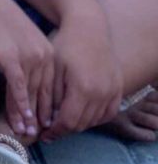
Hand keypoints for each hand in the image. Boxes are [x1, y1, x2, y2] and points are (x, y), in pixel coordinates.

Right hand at [0, 0, 54, 138]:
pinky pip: (19, 87)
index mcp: (49, 53)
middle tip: (39, 134)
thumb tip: (24, 77)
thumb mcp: (20, 41)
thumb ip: (27, 58)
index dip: (48, 107)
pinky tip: (21, 117)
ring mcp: (29, 58)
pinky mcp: (13, 59)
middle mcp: (44, 57)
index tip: (45, 123)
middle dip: (41, 116)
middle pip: (45, 93)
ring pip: (32, 94)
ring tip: (27, 132)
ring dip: (29, 115)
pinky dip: (20, 104)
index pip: (52, 87)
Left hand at [43, 9, 121, 139]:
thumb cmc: (65, 46)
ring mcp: (113, 91)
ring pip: (95, 120)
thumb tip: (45, 121)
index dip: (55, 131)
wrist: (89, 29)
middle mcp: (102, 93)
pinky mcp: (120, 89)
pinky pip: (108, 113)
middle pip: (82, 124)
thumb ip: (49, 96)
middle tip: (50, 130)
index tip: (43, 135)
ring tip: (63, 121)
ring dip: (79, 124)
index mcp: (83, 88)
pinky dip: (95, 118)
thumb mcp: (51, 69)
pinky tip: (82, 113)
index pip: (69, 122)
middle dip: (64, 130)